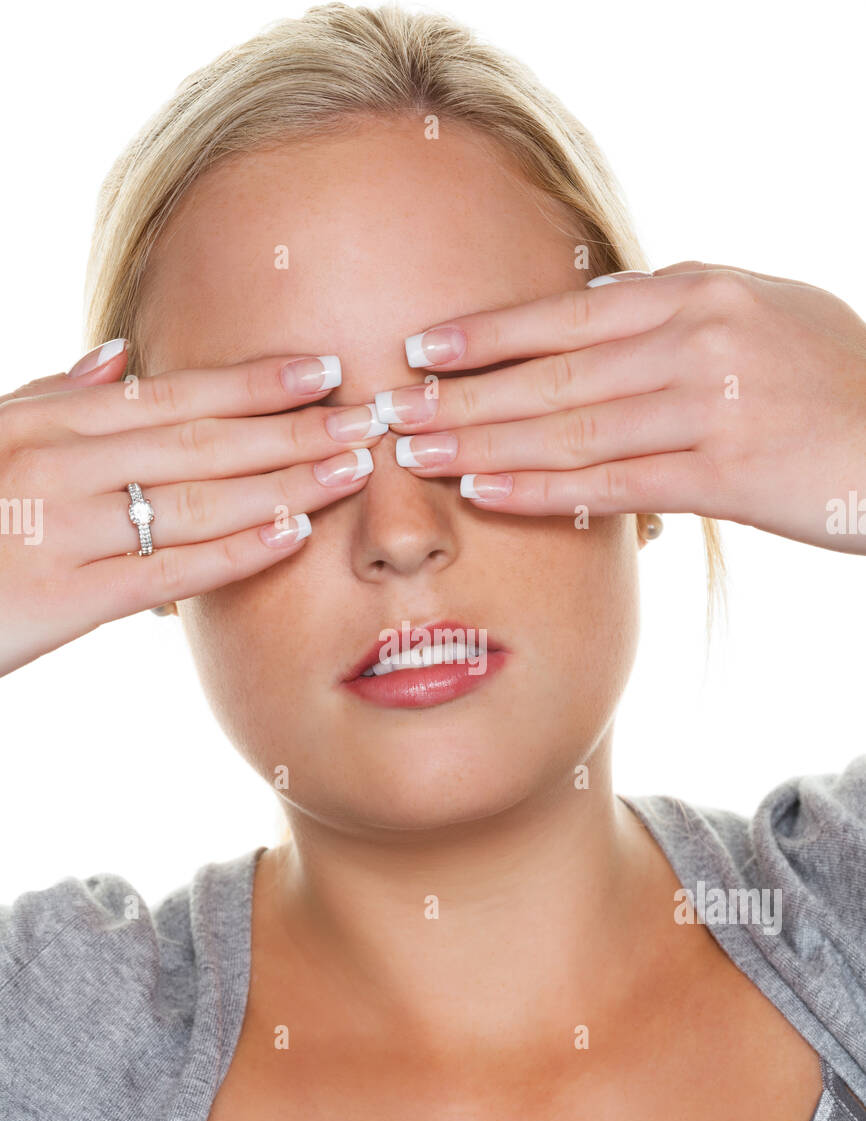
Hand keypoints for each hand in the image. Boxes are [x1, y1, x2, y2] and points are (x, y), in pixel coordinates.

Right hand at [0, 341, 386, 676]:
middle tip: (370, 414)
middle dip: (293, 427)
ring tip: (353, 467)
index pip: (170, 395)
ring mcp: (64, 528)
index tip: (320, 370)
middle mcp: (60, 464)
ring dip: (286, 481)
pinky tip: (295, 532)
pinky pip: (171, 568)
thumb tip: (120, 351)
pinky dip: (238, 550)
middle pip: (201, 441)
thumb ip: (54, 395)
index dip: (252, 382)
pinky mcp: (68, 598)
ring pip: (198, 499)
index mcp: (47, 422)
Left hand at [376, 262, 865, 553]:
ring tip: (415, 455)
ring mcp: (708, 403)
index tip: (421, 347)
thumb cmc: (834, 375)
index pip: (568, 313)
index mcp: (696, 291)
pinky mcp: (726, 473)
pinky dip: (542, 488)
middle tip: (389, 411)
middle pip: (552, 372)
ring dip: (481, 442)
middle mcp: (693, 337)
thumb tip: (599, 324)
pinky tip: (487, 492)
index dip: (487, 333)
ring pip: (570, 427)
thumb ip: (677, 319)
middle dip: (461, 396)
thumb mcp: (758, 314)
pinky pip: (613, 483)